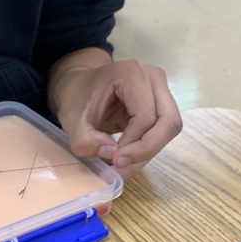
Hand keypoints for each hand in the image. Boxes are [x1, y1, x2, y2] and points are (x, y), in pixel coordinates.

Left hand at [49, 58, 181, 178]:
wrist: (78, 85)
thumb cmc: (76, 97)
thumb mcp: (71, 120)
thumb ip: (86, 139)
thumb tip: (113, 155)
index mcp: (132, 74)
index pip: (146, 117)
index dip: (134, 144)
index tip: (114, 160)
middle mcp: (153, 77)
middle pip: (168, 122)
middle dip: (147, 150)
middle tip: (122, 167)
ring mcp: (161, 88)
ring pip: (169, 128)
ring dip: (148, 152)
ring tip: (121, 166)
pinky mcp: (161, 102)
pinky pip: (162, 130)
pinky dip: (146, 148)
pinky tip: (126, 157)